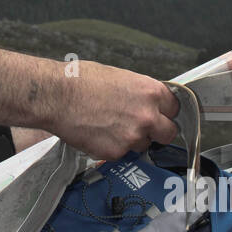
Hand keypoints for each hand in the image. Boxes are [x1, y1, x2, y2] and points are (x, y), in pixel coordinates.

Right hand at [50, 60, 179, 161]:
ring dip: (132, 140)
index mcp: (150, 92)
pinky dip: (112, 147)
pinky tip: (97, 134)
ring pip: (143, 145)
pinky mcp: (116, 152)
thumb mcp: (119, 77)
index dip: (164, 111)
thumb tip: (144, 102)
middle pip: (169, 132)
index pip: (174, 108)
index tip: (158, 113)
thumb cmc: (80, 80)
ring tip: (109, 127)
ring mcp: (133, 137)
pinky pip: (121, 153)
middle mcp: (147, 116)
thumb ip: (138, 93)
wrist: (56, 96)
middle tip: (142, 127)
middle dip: (158, 131)